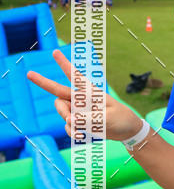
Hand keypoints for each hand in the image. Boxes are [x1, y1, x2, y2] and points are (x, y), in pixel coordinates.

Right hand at [26, 50, 142, 141]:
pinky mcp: (78, 121)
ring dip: (68, 123)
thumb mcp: (108, 119)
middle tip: (32, 78)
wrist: (126, 131)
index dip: (64, 64)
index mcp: (91, 92)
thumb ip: (89, 119)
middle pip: (58, 93)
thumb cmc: (121, 119)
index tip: (55, 51)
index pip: (75, 76)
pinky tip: (83, 136)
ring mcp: (78, 110)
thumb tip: (69, 120)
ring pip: (62, 113)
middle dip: (46, 87)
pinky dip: (72, 132)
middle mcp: (81, 99)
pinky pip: (68, 126)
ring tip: (83, 132)